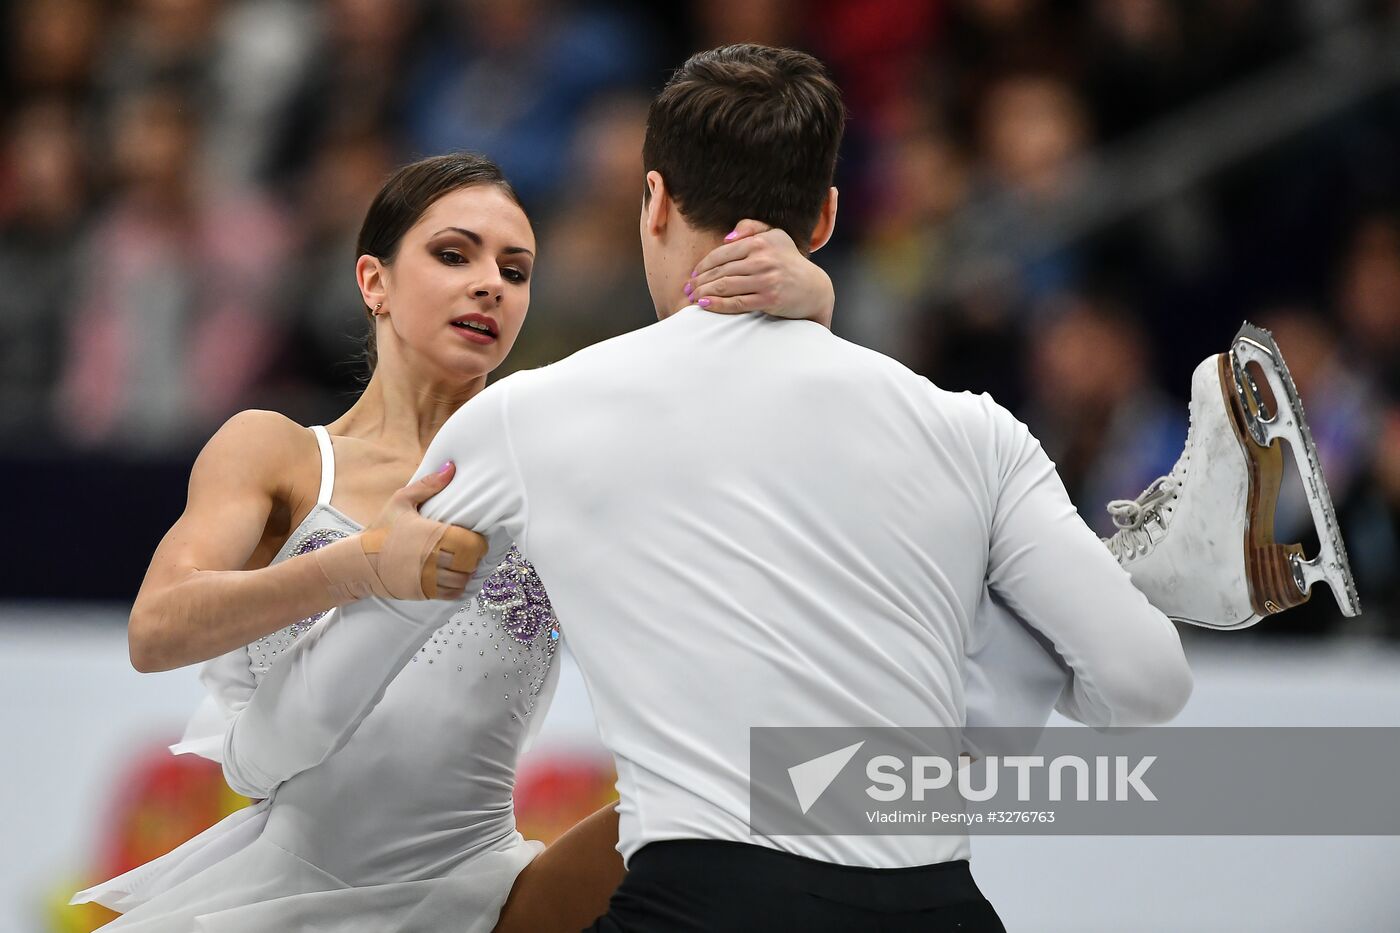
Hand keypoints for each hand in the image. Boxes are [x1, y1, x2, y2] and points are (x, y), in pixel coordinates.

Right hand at [358, 462, 486, 599]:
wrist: (358, 562)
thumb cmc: (381, 529)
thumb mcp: (401, 501)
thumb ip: (428, 484)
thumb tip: (451, 467)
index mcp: (432, 535)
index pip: (472, 544)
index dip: (478, 542)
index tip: (474, 537)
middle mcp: (433, 559)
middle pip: (470, 563)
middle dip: (474, 557)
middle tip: (470, 550)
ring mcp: (428, 579)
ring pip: (463, 581)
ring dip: (467, 573)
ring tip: (463, 563)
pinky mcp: (423, 593)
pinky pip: (452, 595)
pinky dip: (458, 588)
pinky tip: (454, 577)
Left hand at [689, 219, 834, 328]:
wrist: (814, 288)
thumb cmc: (790, 261)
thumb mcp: (775, 236)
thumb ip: (751, 228)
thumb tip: (726, 237)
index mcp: (760, 242)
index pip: (722, 253)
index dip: (704, 265)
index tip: (694, 273)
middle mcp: (762, 259)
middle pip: (721, 271)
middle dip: (700, 281)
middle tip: (688, 288)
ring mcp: (765, 280)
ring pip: (725, 286)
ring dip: (704, 292)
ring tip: (693, 298)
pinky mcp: (768, 299)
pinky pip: (736, 302)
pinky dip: (717, 304)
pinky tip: (705, 305)